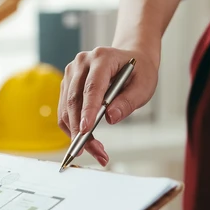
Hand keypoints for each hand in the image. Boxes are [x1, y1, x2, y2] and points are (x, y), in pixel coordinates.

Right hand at [58, 46, 159, 165]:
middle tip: (96, 152)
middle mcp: (82, 63)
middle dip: (81, 130)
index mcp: (102, 58)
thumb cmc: (139, 72)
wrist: (132, 59)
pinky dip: (73, 128)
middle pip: (74, 100)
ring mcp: (72, 73)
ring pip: (66, 109)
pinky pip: (65, 111)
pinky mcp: (67, 85)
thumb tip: (110, 118)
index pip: (91, 87)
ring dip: (76, 133)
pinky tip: (87, 140)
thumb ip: (128, 102)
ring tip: (96, 151)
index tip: (86, 131)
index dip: (88, 110)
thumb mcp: (144, 86)